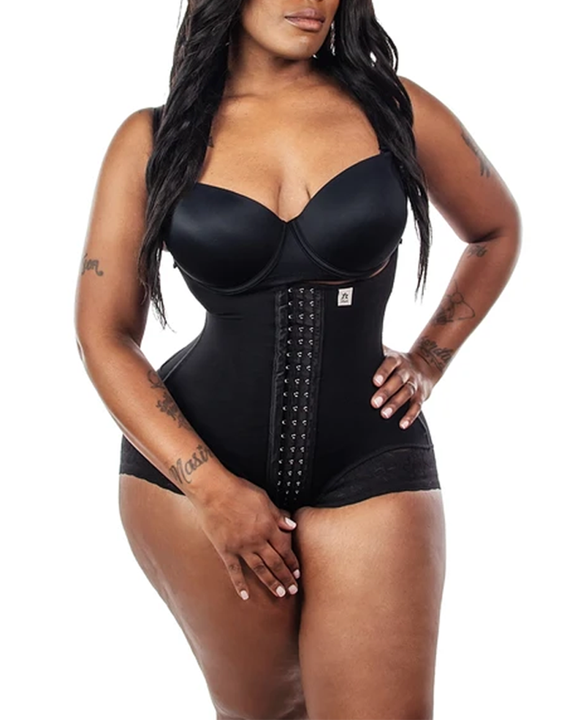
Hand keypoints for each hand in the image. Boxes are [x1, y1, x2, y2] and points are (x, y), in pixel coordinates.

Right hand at [193, 471, 300, 601]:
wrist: (213, 491)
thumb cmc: (238, 490)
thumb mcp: (264, 498)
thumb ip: (278, 515)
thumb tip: (292, 526)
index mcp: (268, 526)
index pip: (285, 548)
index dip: (292, 562)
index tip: (297, 572)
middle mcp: (257, 540)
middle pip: (275, 562)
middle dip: (286, 577)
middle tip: (292, 590)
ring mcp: (241, 547)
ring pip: (259, 569)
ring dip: (270, 583)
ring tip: (279, 594)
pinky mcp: (225, 550)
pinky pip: (234, 571)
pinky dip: (240, 584)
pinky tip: (245, 596)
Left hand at [370, 345, 439, 428]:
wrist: (427, 365)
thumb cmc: (397, 362)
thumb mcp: (388, 353)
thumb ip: (373, 351)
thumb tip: (350, 345)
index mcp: (396, 360)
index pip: (390, 364)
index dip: (383, 372)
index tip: (375, 381)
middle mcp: (407, 371)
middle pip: (398, 380)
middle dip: (386, 392)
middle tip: (374, 403)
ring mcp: (415, 383)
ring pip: (406, 393)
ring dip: (396, 404)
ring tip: (384, 414)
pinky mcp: (421, 395)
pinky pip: (417, 406)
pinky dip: (410, 416)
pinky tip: (402, 424)